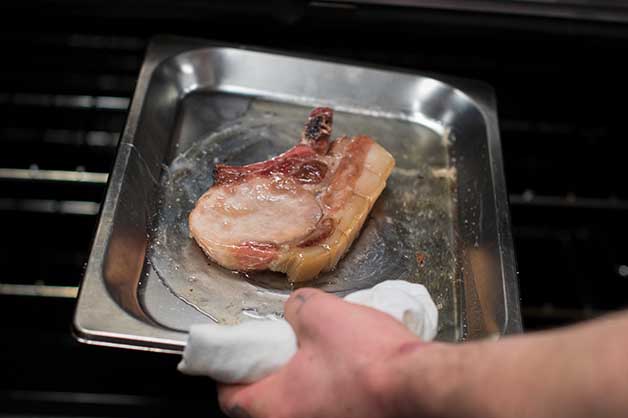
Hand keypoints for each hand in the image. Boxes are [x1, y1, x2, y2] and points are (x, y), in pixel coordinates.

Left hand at [218, 287, 423, 417]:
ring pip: (300, 408)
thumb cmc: (368, 360)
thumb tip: (294, 311)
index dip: (228, 376)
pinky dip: (329, 392)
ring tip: (320, 356)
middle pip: (267, 405)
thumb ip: (297, 308)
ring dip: (303, 384)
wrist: (420, 386)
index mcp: (278, 406)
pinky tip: (347, 369)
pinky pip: (327, 409)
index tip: (235, 361)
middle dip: (271, 377)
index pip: (231, 400)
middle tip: (281, 351)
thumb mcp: (322, 314)